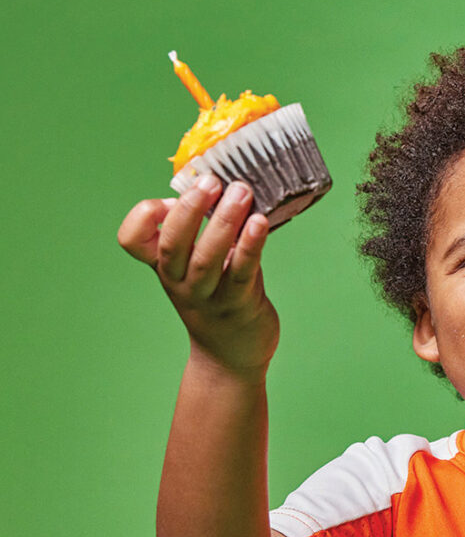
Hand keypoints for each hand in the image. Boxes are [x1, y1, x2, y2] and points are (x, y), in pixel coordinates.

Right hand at [118, 175, 279, 375]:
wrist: (232, 355)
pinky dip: (250, 245)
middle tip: (211, 181)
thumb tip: (225, 183)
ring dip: (224, 222)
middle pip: (172, 244)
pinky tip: (260, 222)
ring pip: (207, 258)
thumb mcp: (201, 263)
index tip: (169, 199)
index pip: (132, 240)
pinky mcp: (237, 305)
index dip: (144, 215)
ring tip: (241, 192)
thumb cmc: (220, 297)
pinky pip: (241, 271)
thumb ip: (205, 231)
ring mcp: (207, 296)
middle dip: (190, 209)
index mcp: (164, 266)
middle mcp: (178, 282)